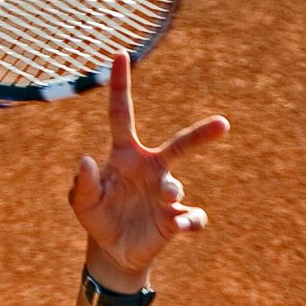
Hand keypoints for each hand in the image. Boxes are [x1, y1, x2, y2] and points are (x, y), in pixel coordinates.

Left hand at [68, 52, 227, 286]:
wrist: (114, 252)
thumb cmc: (98, 217)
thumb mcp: (82, 202)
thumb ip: (83, 183)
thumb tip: (87, 160)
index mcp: (126, 155)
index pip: (122, 114)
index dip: (119, 85)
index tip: (119, 54)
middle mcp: (152, 169)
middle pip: (180, 145)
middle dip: (202, 134)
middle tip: (223, 124)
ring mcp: (166, 194)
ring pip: (177, 186)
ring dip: (172, 189)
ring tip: (168, 196)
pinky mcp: (176, 220)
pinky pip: (192, 217)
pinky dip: (189, 221)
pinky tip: (179, 226)